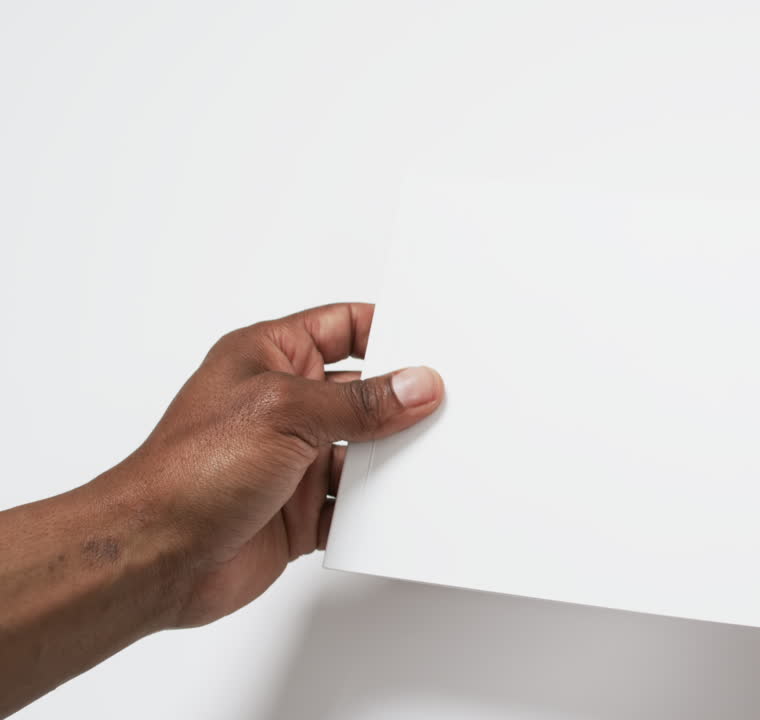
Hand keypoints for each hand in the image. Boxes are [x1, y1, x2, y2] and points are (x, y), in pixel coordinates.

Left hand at [93, 303, 443, 626]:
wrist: (154, 558)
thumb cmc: (189, 472)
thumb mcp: (285, 413)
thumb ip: (358, 401)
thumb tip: (416, 384)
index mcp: (269, 357)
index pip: (343, 326)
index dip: (388, 330)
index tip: (433, 346)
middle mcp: (283, 404)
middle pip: (364, 391)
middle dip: (403, 401)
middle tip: (447, 406)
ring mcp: (294, 460)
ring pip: (366, 452)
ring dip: (393, 460)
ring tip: (431, 461)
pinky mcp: (301, 511)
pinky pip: (355, 506)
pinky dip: (377, 511)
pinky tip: (401, 509)